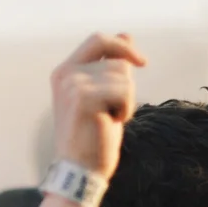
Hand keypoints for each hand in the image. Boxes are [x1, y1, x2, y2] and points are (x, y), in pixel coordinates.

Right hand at [50, 33, 145, 179]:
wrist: (80, 170)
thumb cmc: (93, 136)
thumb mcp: (104, 96)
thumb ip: (110, 66)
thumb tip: (127, 35)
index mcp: (65, 71)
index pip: (98, 40)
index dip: (122, 46)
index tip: (142, 63)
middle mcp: (65, 74)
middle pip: (118, 61)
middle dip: (127, 86)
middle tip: (114, 111)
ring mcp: (73, 84)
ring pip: (124, 76)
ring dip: (127, 100)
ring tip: (108, 119)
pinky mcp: (84, 97)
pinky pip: (125, 91)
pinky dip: (126, 109)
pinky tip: (110, 124)